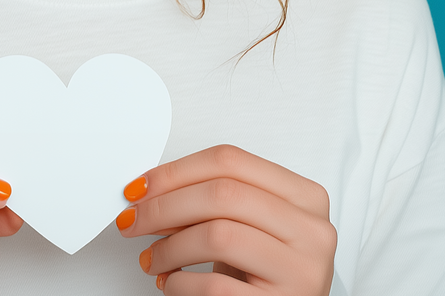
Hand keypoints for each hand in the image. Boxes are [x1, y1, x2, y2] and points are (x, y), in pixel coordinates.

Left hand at [116, 144, 336, 294]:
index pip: (229, 160)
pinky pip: (216, 286)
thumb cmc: (262, 269)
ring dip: (169, 247)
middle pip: (221, 194)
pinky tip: (171, 283)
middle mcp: (312, 230)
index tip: (140, 187)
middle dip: (164, 206)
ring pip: (218, 235)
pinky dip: (180, 284)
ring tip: (151, 258)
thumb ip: (211, 197)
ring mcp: (304, 271)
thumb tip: (148, 189)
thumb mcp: (247, 223)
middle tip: (132, 219)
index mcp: (304, 195)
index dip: (176, 171)